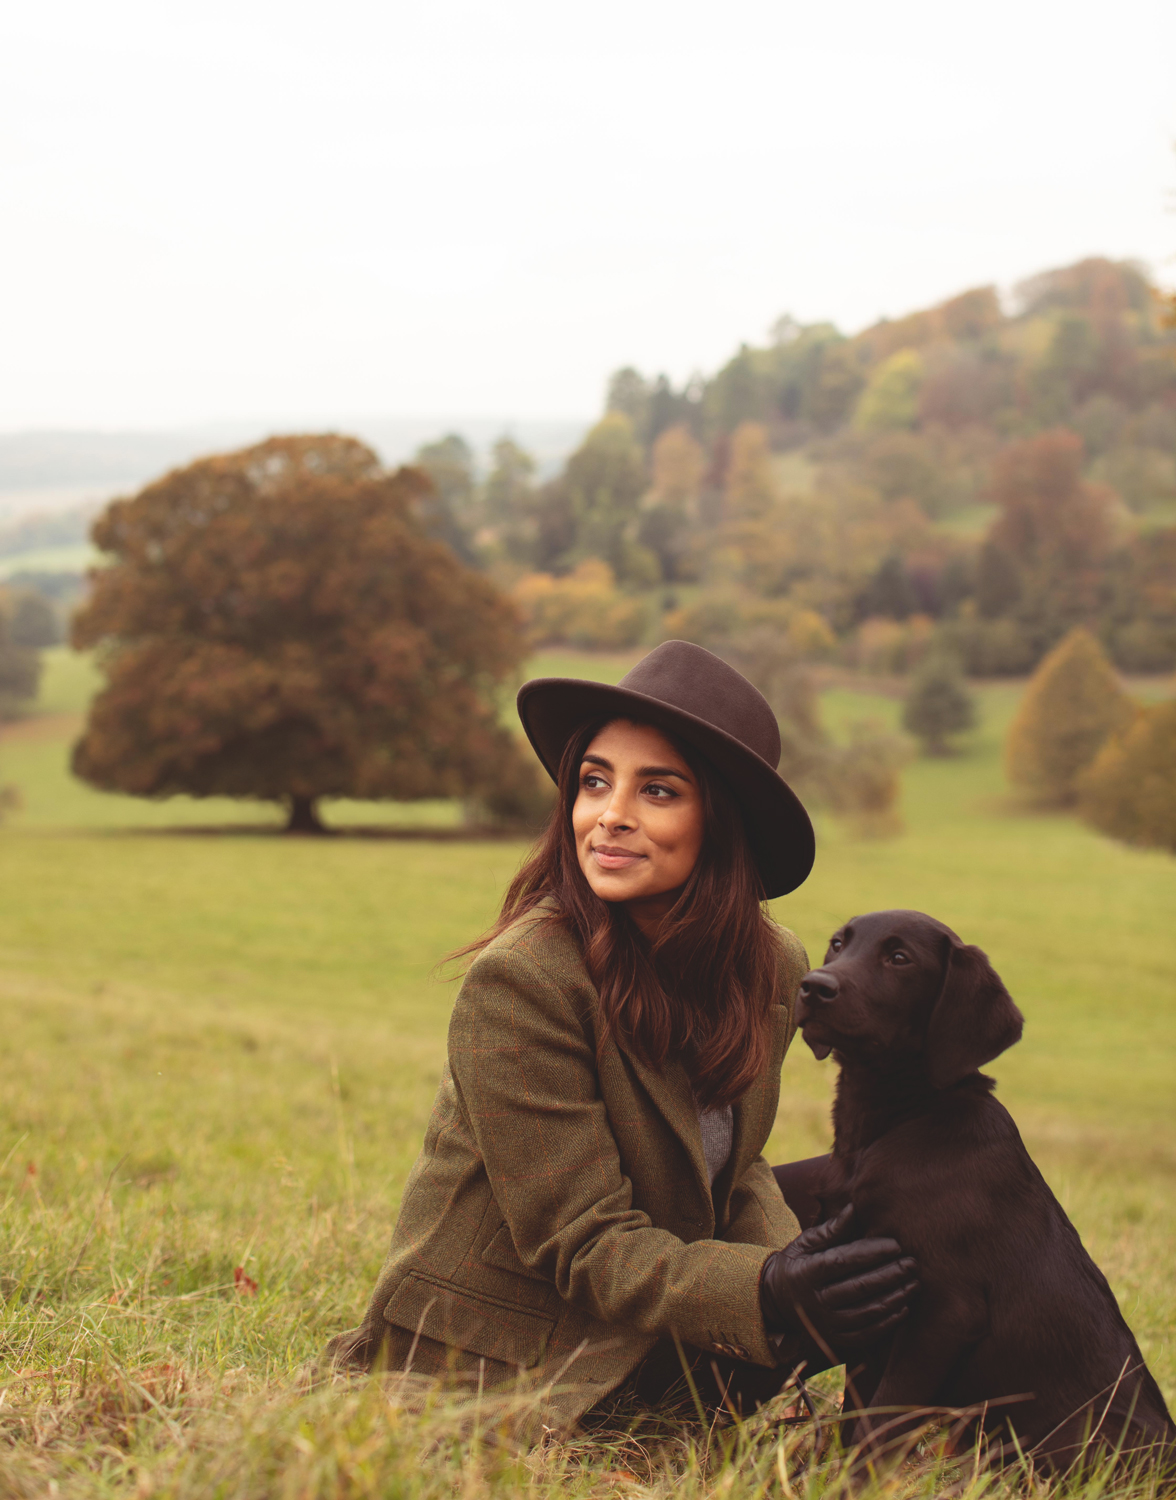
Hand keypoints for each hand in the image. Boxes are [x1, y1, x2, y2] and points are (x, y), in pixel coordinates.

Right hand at [760, 1205, 917, 1352]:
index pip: (841, 1262)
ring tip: (914, 1284)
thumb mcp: (806, 1243)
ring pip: (865, 1313)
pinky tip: (903, 1307)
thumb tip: (855, 1208)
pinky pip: (866, 1334)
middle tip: (912, 1263)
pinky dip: (887, 1322)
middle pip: (857, 1288)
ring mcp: (825, 1324)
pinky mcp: (835, 1339)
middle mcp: (814, 1302)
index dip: (870, 1253)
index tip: (895, 1244)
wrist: (778, 1300)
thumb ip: (832, 1229)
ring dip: (894, 1298)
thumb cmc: (798, 1263)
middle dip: (889, 1275)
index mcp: (805, 1273)